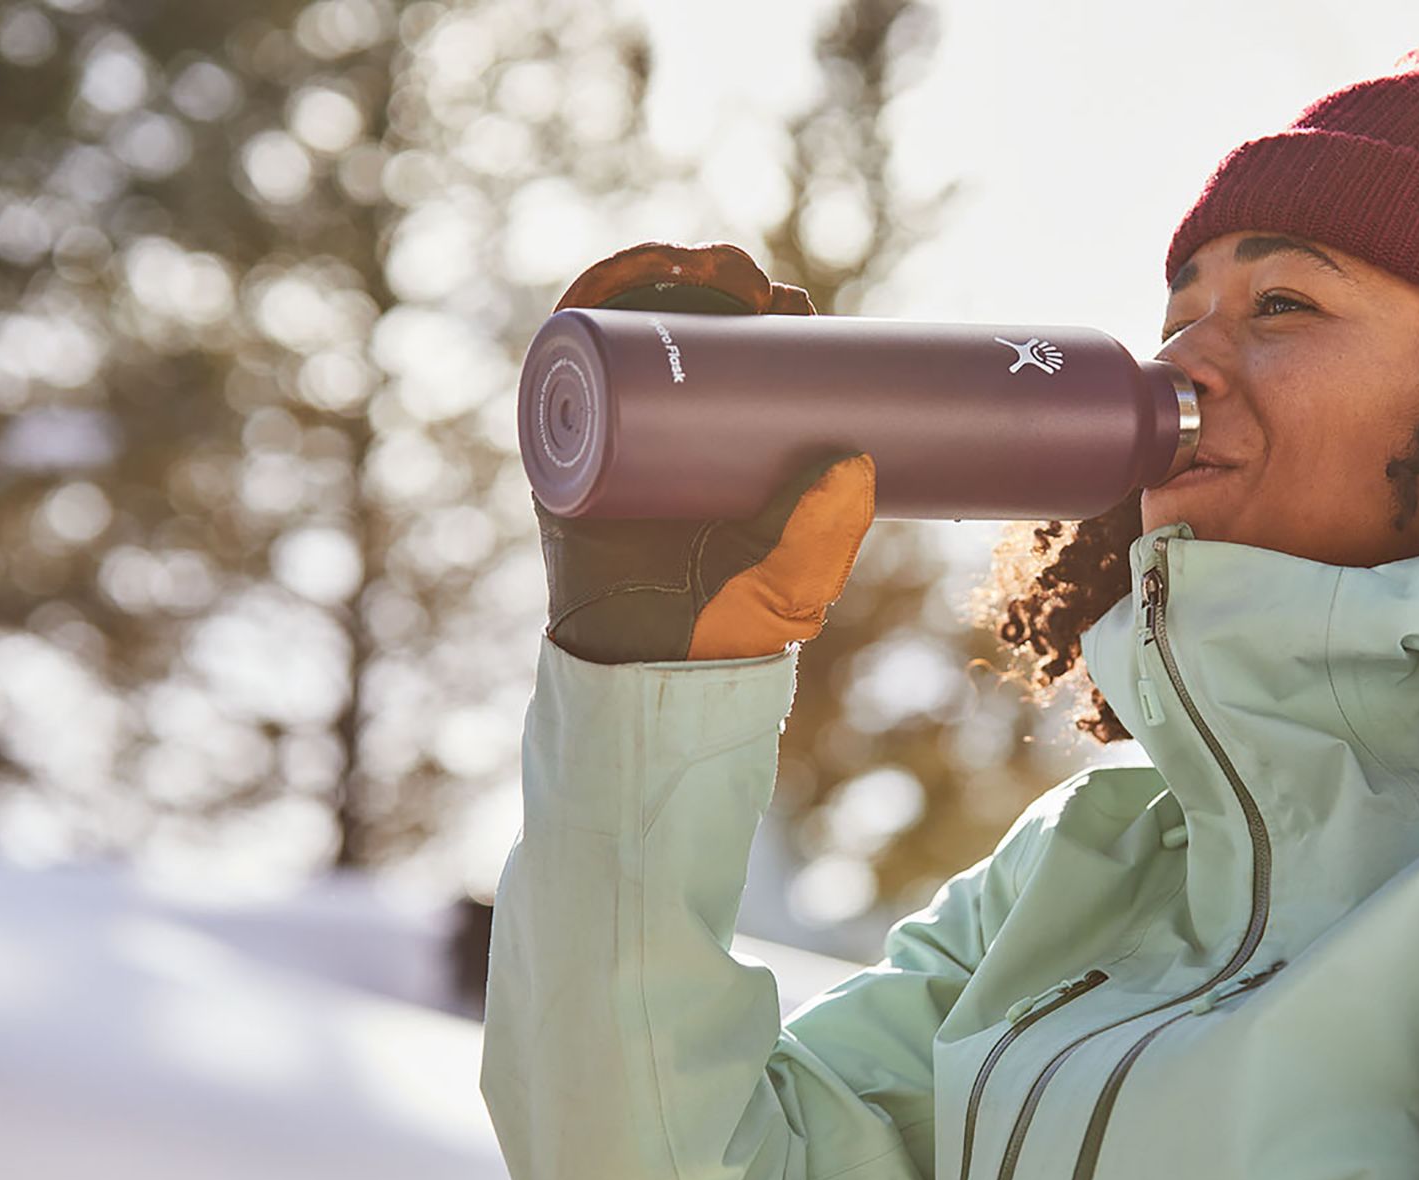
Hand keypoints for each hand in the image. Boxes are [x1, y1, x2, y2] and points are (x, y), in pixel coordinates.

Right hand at [533, 241, 875, 663]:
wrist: (656, 668)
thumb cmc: (735, 620)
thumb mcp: (801, 570)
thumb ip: (830, 525)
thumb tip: (857, 461)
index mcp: (726, 438)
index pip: (744, 354)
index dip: (766, 313)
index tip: (795, 304)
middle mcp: (664, 420)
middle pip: (685, 323)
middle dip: (716, 281)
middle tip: (757, 287)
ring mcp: (611, 424)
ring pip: (627, 326)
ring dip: (658, 275)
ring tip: (702, 271)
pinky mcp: (562, 442)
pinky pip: (561, 361)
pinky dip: (582, 309)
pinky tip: (615, 282)